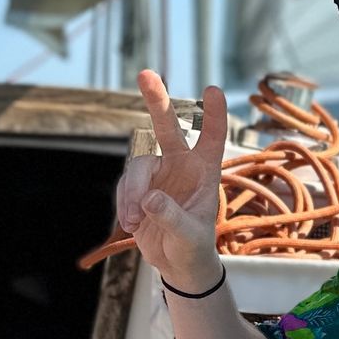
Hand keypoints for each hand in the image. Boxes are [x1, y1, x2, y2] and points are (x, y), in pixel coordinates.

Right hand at [113, 73, 228, 291]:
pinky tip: (131, 223)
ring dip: (131, 193)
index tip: (213, 90)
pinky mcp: (138, 188)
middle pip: (167, 127)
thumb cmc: (194, 247)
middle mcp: (181, 166)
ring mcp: (158, 174)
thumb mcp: (189, 236)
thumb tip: (149, 199)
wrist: (178, 264)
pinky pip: (124, 186)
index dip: (214, 114)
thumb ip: (171, 218)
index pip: (212, 138)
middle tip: (146, 74)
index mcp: (205, 172)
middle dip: (156, 101)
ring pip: (136, 167)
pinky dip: (124, 204)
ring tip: (135, 220)